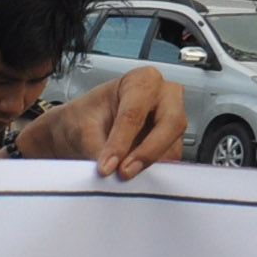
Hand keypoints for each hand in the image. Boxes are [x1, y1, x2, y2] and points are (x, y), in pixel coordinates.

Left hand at [18, 63, 183, 178]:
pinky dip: (153, 169)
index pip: (134, 113)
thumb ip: (97, 147)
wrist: (85, 127)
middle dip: (147, 152)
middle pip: (170, 124)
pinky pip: (171, 158)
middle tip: (124, 172)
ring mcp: (173, 118)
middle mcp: (164, 96)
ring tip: (124, 176)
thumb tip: (108, 169)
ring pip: (173, 144)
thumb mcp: (83, 127)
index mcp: (141, 81)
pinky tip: (134, 175)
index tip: (106, 166)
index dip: (120, 142)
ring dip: (150, 164)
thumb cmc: (86, 116)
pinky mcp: (173, 141)